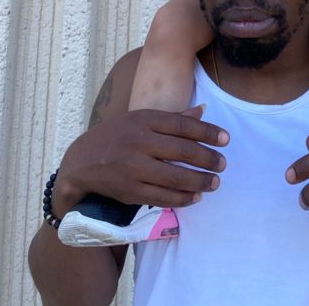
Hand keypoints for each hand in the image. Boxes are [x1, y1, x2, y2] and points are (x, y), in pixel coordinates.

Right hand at [53, 107, 228, 215]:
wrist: (82, 160)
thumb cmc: (117, 135)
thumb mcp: (140, 118)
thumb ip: (172, 117)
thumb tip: (203, 110)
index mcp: (143, 119)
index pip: (182, 125)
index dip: (207, 132)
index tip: (226, 139)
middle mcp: (138, 141)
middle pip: (181, 151)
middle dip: (207, 159)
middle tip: (223, 164)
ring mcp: (133, 167)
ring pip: (174, 176)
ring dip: (199, 181)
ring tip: (214, 183)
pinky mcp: (129, 191)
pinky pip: (161, 197)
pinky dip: (181, 198)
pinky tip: (195, 197)